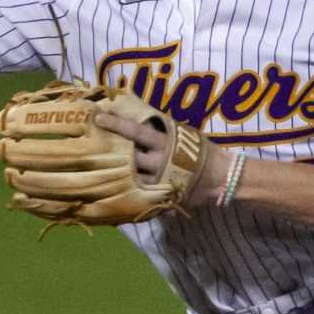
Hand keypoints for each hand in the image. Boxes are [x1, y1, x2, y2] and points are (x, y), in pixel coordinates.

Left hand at [94, 107, 227, 203]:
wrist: (222, 178)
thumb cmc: (202, 151)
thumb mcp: (184, 134)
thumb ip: (164, 129)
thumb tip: (142, 118)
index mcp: (165, 143)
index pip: (136, 131)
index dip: (117, 124)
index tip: (98, 117)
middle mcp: (159, 162)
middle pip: (128, 157)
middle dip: (110, 152)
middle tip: (91, 145)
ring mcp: (159, 181)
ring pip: (130, 177)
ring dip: (117, 172)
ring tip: (99, 168)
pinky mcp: (162, 197)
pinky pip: (141, 196)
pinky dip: (129, 193)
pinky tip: (114, 192)